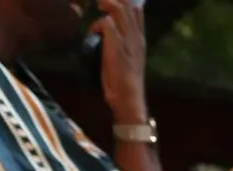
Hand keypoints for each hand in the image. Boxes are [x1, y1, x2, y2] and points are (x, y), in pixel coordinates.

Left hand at [93, 0, 148, 122]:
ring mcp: (127, 39)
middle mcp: (135, 36)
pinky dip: (97, 25)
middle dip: (112, 0)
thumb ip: (122, 40)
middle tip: (100, 3)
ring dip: (106, 5)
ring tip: (98, 8)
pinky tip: (92, 33)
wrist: (128, 98)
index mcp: (140, 38)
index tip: (110, 2)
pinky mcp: (116, 45)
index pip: (137, 9)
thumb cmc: (125, 80)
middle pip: (128, 4)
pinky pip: (106, 23)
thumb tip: (109, 26)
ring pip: (118, 8)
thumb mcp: (128, 56)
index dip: (125, 1)